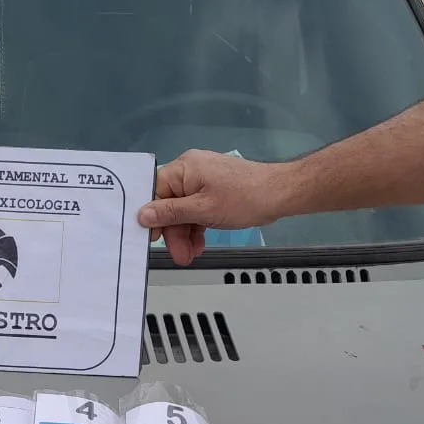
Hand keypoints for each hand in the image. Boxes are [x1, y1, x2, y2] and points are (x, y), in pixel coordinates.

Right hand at [138, 150, 287, 264]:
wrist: (280, 194)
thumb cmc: (244, 198)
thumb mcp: (203, 210)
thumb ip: (170, 213)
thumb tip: (143, 215)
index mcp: (184, 168)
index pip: (156, 191)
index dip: (152, 216)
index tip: (152, 238)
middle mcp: (191, 170)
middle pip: (170, 204)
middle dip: (174, 232)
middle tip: (180, 255)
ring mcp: (203, 180)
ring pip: (184, 210)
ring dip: (185, 234)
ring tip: (190, 254)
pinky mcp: (214, 190)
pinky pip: (197, 209)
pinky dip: (197, 227)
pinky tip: (199, 244)